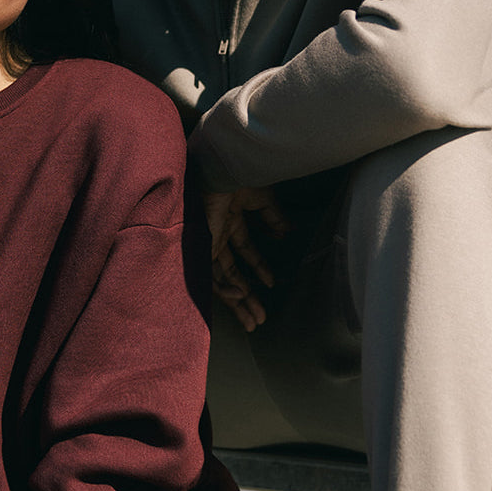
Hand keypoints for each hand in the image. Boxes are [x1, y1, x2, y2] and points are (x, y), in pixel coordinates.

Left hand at [202, 186, 286, 331]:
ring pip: (222, 281)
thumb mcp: (264, 200)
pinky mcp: (204, 247)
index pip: (245, 252)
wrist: (224, 170)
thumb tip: (287, 233)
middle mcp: (218, 235)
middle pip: (232, 273)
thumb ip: (274, 218)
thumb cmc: (241, 177)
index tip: (270, 284)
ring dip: (239, 302)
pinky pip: (211, 276)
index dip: (258, 268)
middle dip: (247, 297)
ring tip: (253, 321)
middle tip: (259, 318)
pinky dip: (226, 289)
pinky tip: (241, 298)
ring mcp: (210, 243)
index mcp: (231, 221)